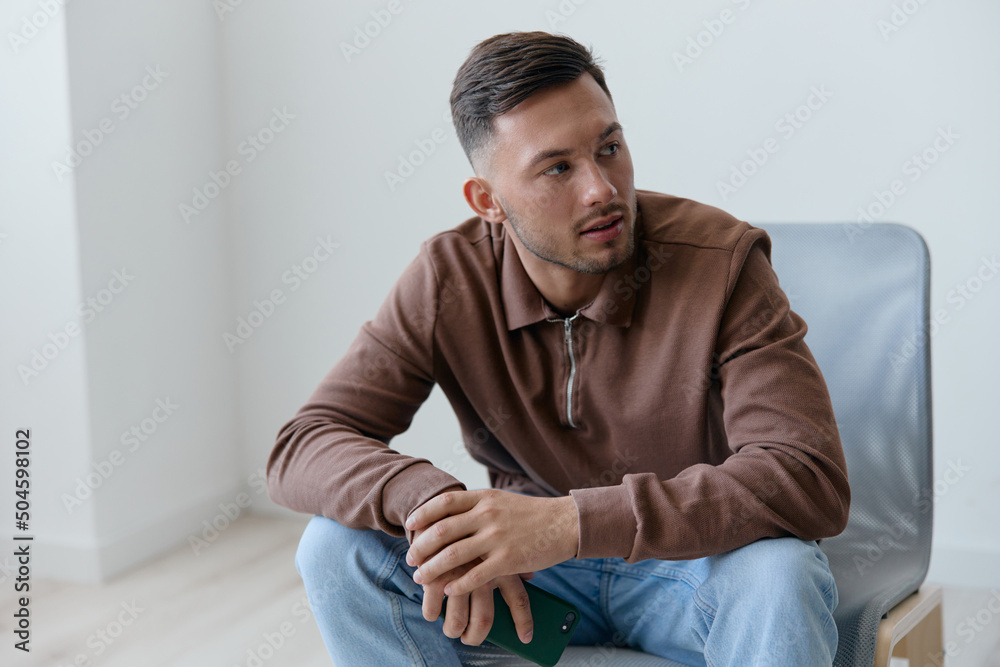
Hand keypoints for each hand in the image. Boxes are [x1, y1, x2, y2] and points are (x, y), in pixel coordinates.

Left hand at [404, 489, 578, 597]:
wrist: (564, 523)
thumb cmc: (531, 513)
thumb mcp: (501, 500)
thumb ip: (476, 506)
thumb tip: (448, 513)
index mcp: (484, 499)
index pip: (444, 503)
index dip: (422, 515)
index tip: (409, 526)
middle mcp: (487, 516)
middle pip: (441, 532)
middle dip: (420, 548)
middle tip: (410, 559)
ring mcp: (497, 538)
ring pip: (452, 556)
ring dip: (431, 570)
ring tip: (421, 578)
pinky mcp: (508, 560)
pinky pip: (475, 576)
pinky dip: (457, 584)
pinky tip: (448, 590)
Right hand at [413, 523, 535, 645]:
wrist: (443, 496)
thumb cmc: (476, 523)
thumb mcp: (500, 535)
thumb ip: (512, 556)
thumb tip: (531, 576)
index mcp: (503, 558)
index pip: (518, 597)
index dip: (523, 620)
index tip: (525, 638)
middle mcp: (483, 566)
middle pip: (485, 616)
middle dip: (476, 635)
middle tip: (469, 639)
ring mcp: (459, 567)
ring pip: (458, 616)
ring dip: (453, 627)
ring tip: (450, 630)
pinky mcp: (434, 566)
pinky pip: (435, 601)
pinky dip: (432, 611)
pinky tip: (432, 614)